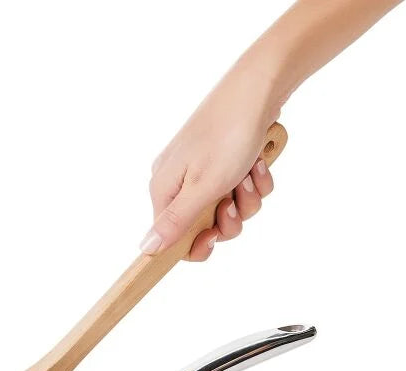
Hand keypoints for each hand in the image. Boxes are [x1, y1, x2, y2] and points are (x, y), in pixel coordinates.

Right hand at [140, 64, 280, 259]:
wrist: (260, 87)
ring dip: (247, 197)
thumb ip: (174, 222)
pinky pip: (240, 189)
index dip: (196, 244)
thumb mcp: (202, 187)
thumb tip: (145, 248)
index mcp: (164, 190)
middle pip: (204, 227)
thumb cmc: (228, 134)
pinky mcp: (222, 162)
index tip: (214, 237)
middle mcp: (178, 182)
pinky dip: (254, 180)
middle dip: (230, 217)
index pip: (172, 238)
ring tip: (250, 171)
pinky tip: (257, 161)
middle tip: (236, 197)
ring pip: (228, 209)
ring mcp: (200, 171)